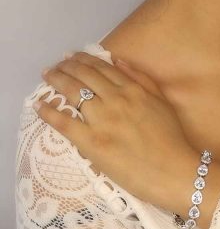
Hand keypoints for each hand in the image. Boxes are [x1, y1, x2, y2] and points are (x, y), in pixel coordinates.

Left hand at [34, 51, 198, 207]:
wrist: (172, 170)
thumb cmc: (171, 138)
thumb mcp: (162, 101)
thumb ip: (141, 79)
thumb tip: (118, 60)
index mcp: (133, 90)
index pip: (102, 68)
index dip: (84, 60)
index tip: (73, 57)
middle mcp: (115, 100)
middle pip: (83, 76)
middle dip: (66, 66)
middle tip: (56, 65)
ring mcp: (102, 120)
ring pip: (71, 93)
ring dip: (56, 80)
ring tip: (47, 76)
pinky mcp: (91, 142)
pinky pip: (64, 122)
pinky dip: (48, 111)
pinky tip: (39, 105)